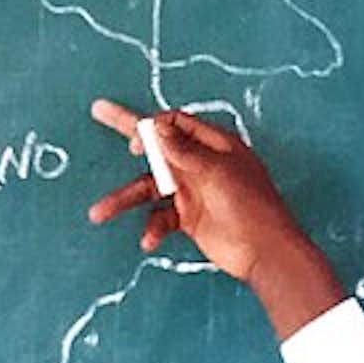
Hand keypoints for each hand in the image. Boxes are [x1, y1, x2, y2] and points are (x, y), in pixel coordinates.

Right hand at [84, 102, 343, 340]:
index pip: (175, 124)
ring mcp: (191, 190)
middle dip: (127, 137)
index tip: (134, 144)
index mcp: (213, 145)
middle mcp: (199, 164)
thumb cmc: (251, 206)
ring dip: (125, 201)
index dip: (152, 128)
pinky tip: (149, 240)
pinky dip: (152, 228)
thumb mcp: (216, 173)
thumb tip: (155, 127)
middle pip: (156, 148)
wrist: (264, 251)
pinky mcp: (187, 217)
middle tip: (99, 110)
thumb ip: (183, 151)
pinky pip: (160, 217)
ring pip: (149, 188)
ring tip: (99, 213)